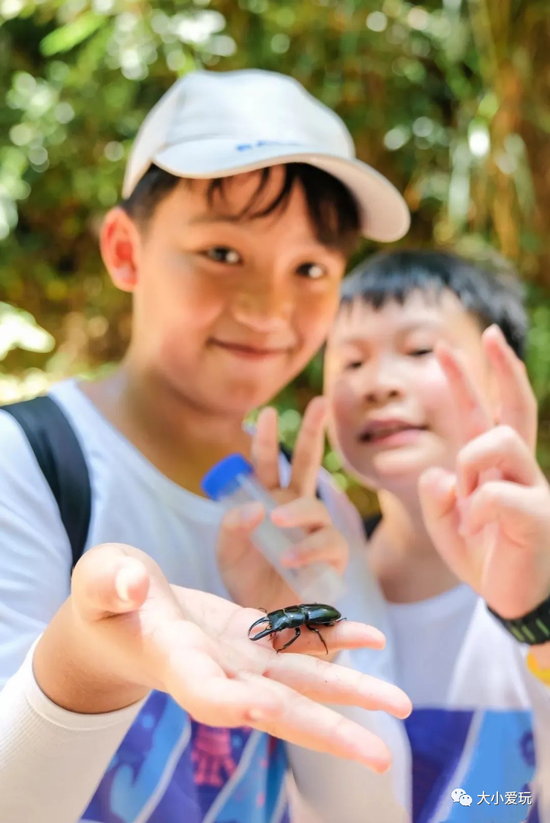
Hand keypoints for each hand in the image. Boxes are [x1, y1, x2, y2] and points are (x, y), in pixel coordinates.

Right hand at [34, 543, 410, 773]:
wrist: (125, 614)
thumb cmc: (105, 599)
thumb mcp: (100, 581)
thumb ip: (112, 582)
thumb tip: (134, 583)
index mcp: (177, 663)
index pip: (208, 694)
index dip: (236, 705)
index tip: (266, 712)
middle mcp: (218, 673)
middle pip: (276, 710)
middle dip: (327, 731)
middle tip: (379, 757)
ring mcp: (241, 659)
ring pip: (302, 682)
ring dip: (351, 692)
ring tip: (400, 704)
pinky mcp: (254, 638)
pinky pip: (301, 643)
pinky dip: (335, 640)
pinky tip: (372, 639)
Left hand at [217, 397, 347, 610]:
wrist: (265, 621)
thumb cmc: (246, 580)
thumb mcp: (227, 552)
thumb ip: (232, 527)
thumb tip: (257, 508)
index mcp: (269, 499)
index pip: (269, 464)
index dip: (268, 439)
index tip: (263, 413)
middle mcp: (295, 508)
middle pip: (308, 463)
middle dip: (313, 432)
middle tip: (320, 402)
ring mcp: (316, 531)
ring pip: (316, 507)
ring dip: (297, 510)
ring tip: (277, 520)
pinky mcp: (332, 558)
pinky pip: (328, 544)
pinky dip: (309, 548)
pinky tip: (291, 557)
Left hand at [418, 325, 549, 619]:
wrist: (514, 601)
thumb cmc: (484, 558)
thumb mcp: (446, 525)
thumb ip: (436, 496)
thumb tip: (440, 472)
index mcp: (493, 468)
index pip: (482, 413)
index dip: (468, 379)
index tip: (451, 346)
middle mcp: (518, 469)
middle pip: (514, 407)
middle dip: (499, 367)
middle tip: (488, 332)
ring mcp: (533, 488)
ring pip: (500, 441)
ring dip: (471, 462)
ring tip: (467, 500)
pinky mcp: (539, 514)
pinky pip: (496, 492)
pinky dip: (475, 509)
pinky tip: (476, 528)